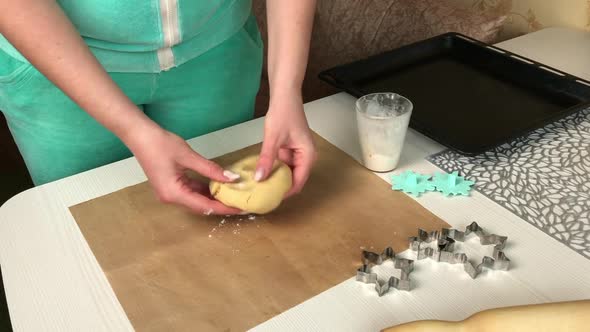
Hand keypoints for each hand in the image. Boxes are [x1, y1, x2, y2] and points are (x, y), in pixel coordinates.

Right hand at [126, 126, 240, 214]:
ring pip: (195, 199)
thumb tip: (231, 178)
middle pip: (200, 206)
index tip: (239, 208)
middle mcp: (170, 197)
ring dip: (212, 196)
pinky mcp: (170, 185)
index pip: (204, 206)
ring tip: (232, 194)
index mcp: (174, 194)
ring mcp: (169, 192)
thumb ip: (211, 169)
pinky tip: (217, 185)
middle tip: (239, 201)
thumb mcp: (189, 157)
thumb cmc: (160, 144)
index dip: (223, 208)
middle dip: (220, 204)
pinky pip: (190, 191)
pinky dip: (203, 189)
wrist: (139, 135)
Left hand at [256, 91, 316, 196]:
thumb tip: (259, 178)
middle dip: (279, 187)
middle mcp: (306, 157)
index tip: (270, 199)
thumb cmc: (283, 113)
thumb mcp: (273, 139)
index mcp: (308, 156)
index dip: (285, 193)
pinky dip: (274, 168)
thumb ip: (266, 159)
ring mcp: (299, 153)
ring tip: (260, 186)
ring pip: (288, 172)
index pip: (298, 183)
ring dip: (276, 177)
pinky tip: (262, 171)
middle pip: (294, 179)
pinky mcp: (291, 149)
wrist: (285, 95)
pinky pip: (284, 164)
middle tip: (263, 194)